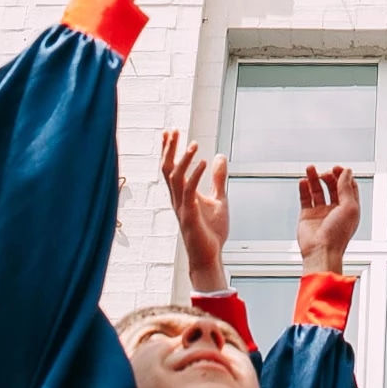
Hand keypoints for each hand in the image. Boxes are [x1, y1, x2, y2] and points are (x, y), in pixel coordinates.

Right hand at [161, 133, 230, 292]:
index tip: (170, 132)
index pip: (171, 168)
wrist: (210, 257)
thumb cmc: (211, 231)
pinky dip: (196, 176)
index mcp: (183, 195)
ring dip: (183, 160)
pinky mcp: (190, 217)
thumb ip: (218, 179)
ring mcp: (182, 208)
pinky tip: (204, 163)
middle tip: (173, 131)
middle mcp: (178, 199)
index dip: (169, 150)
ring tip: (194, 144)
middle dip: (169, 150)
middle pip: (168, 170)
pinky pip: (189, 193)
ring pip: (175, 179)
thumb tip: (219, 156)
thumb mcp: (219, 199)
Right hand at [297, 163, 359, 277]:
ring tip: (310, 168)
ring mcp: (321, 213)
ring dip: (314, 178)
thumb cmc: (338, 235)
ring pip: (317, 191)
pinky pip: (305, 199)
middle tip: (325, 172)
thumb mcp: (349, 207)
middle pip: (332, 187)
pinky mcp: (307, 216)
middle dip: (329, 177)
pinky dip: (304, 188)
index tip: (338, 168)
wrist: (321, 252)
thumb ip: (346, 188)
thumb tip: (347, 171)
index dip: (343, 176)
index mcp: (349, 209)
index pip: (348, 187)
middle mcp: (335, 210)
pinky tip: (303, 181)